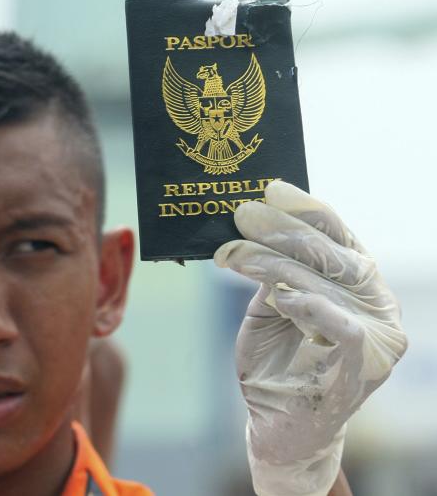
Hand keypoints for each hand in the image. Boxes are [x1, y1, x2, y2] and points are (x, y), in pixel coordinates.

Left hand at [214, 181, 406, 495]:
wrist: (278, 426)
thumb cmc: (274, 364)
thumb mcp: (267, 309)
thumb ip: (272, 275)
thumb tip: (250, 230)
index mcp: (359, 286)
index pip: (339, 238)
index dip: (309, 210)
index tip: (272, 189)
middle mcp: (378, 305)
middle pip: (333, 255)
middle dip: (285, 231)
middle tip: (243, 214)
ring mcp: (379, 334)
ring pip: (330, 285)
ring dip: (279, 264)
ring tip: (237, 252)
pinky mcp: (366, 364)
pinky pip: (343, 325)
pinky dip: (310, 305)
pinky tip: (281, 294)